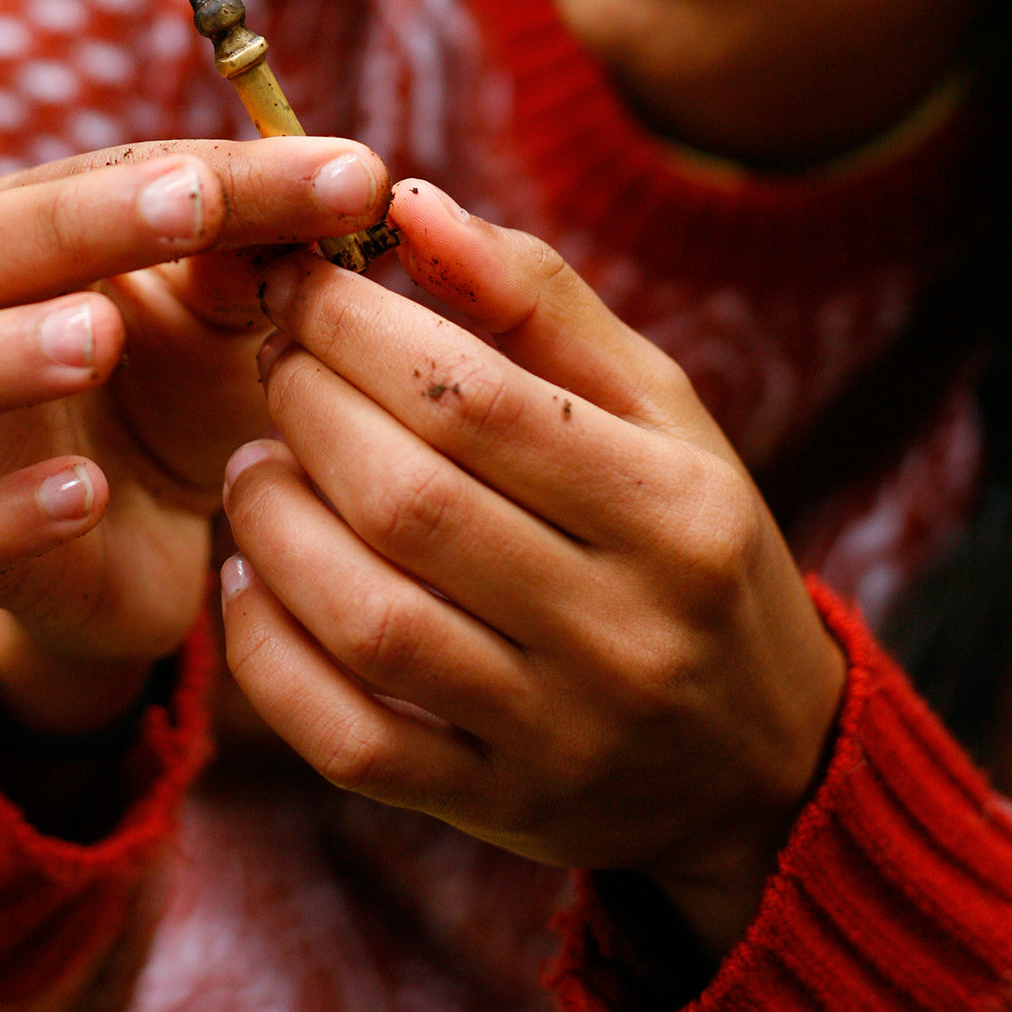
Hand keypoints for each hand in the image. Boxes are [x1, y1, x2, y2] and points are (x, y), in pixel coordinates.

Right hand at [0, 136, 387, 732]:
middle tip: (189, 211)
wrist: (164, 545)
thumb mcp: (247, 313)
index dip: (200, 171)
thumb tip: (353, 180)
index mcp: (26, 244)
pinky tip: (88, 496)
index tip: (334, 175)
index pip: (81, 181)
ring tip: (98, 340)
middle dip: (64, 227)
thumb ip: (275, 249)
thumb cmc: (193, 388)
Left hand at [219, 181, 844, 956]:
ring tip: (256, 461)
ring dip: (275, 521)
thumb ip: (536, 297)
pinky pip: (348, 738)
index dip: (359, 328)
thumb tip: (410, 204)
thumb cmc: (686, 535)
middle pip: (411, 501)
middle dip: (308, 408)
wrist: (761, 757)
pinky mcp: (493, 807)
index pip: (477, 398)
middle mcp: (627, 629)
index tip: (303, 283)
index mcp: (676, 508)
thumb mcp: (654, 403)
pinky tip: (251, 576)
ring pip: (369, 620)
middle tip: (276, 362)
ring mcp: (558, 734)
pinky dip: (269, 650)